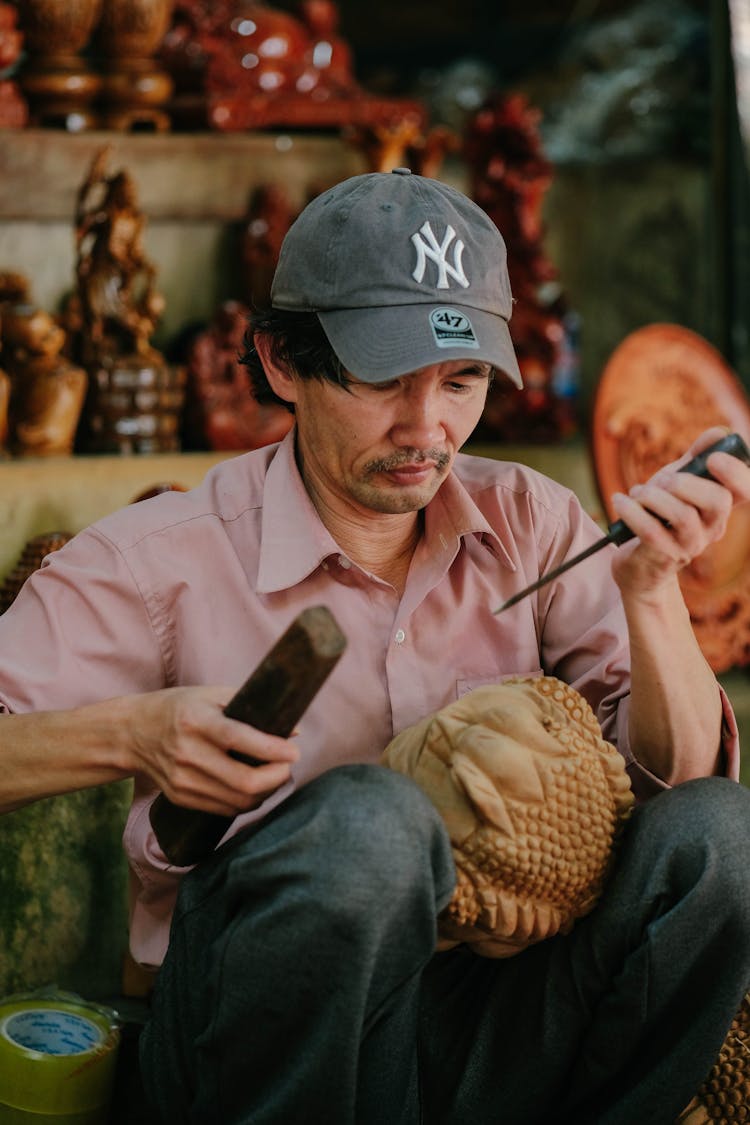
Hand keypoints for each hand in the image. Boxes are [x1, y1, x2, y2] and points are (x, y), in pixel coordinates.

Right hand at [124, 685, 298, 815]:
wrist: (132, 733)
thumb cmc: (180, 708)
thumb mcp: (210, 695)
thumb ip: (250, 707)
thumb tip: (293, 731)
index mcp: (196, 721)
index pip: (239, 740)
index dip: (272, 749)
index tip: (294, 751)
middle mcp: (187, 753)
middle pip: (244, 781)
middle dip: (276, 776)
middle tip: (287, 765)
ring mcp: (183, 780)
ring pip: (239, 800)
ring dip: (267, 791)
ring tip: (275, 775)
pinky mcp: (181, 797)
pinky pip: (225, 809)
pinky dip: (248, 801)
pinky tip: (255, 787)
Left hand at [609, 426, 749, 597]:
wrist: (637, 562)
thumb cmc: (660, 516)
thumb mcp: (677, 482)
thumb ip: (697, 456)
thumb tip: (719, 432)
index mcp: (719, 507)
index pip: (746, 491)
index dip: (736, 472)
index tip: (713, 458)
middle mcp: (712, 528)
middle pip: (718, 501)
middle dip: (685, 482)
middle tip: (663, 481)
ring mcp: (690, 546)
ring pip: (683, 515)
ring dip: (653, 496)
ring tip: (637, 493)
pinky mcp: (664, 558)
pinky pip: (651, 531)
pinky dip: (631, 510)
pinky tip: (620, 501)